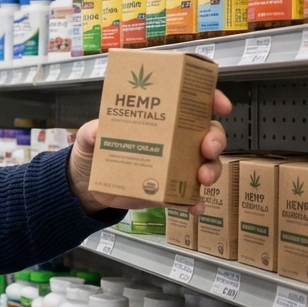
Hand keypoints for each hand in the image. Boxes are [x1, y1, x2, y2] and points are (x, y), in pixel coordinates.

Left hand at [67, 88, 232, 215]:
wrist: (87, 185)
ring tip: (202, 178)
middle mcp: (174, 141)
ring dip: (211, 170)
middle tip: (207, 148)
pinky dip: (196, 202)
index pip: (191, 104)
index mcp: (160, 120)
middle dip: (215, 139)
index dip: (210, 100)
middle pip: (208, 135)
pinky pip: (189, 197)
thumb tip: (98, 130)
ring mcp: (175, 167)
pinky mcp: (169, 191)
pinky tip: (195, 206)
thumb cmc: (95, 151)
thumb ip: (92, 132)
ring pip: (207, 165)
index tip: (220, 105)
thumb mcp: (89, 136)